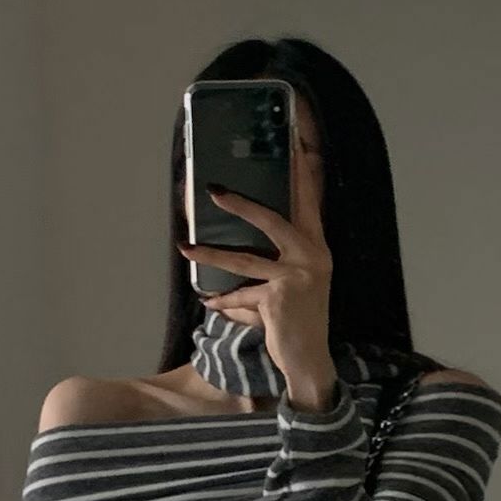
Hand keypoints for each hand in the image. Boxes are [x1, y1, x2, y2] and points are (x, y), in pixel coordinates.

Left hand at [176, 121, 334, 405]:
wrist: (310, 362)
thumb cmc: (297, 322)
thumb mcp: (290, 288)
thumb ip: (267, 269)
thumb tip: (232, 257)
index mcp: (316, 247)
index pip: (310, 201)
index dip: (304, 170)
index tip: (298, 138)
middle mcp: (312, 257)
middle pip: (273, 220)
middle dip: (241, 204)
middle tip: (213, 190)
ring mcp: (297, 277)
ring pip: (244, 259)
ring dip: (210, 254)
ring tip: (184, 247)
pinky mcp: (278, 298)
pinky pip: (240, 296)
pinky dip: (225, 303)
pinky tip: (212, 304)